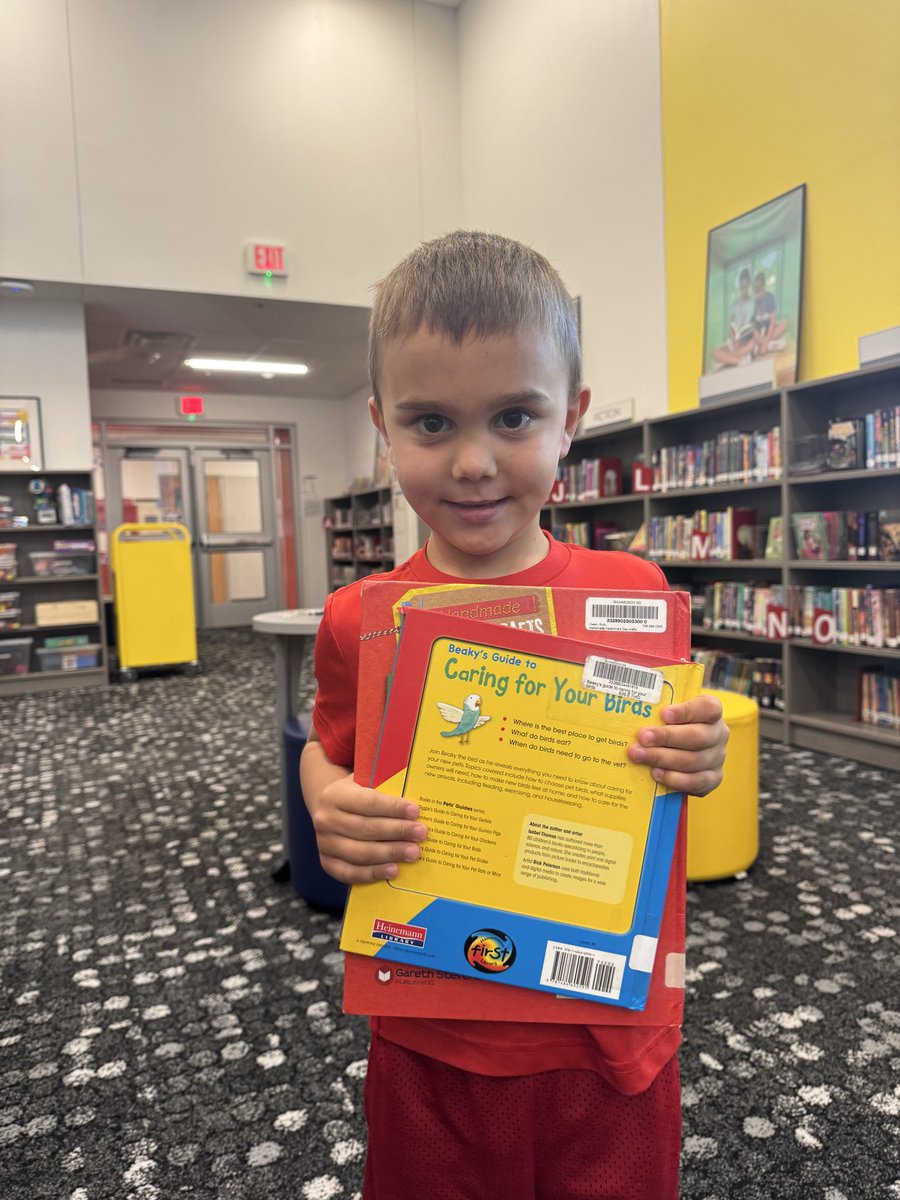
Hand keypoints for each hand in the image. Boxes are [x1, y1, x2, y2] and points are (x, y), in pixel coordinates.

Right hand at [307, 770, 427, 884]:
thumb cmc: (357, 795)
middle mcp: (325, 820)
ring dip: (389, 853)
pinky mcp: (327, 863)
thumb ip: (384, 786)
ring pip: (360, 852)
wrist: (330, 811)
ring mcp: (324, 844)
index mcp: (335, 795)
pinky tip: (393, 870)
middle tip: (420, 833)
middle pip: (366, 828)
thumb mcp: (365, 782)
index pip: (367, 802)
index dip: (392, 807)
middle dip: (397, 831)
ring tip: (413, 853)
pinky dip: (373, 873)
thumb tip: (412, 800)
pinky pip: (350, 873)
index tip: (415, 811)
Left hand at [627, 693, 728, 796]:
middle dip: (667, 737)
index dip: (687, 711)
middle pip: (698, 737)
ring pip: (694, 760)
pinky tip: (656, 773)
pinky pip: (696, 782)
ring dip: (663, 758)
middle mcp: (718, 734)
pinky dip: (675, 779)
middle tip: (642, 737)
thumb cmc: (669, 724)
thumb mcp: (668, 710)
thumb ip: (657, 706)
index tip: (664, 714)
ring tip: (639, 755)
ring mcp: (717, 758)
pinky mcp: (712, 779)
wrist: (680, 748)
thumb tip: (630, 702)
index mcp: (711, 713)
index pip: (708, 708)